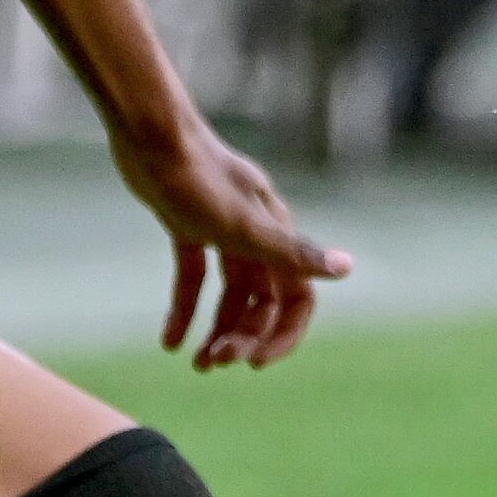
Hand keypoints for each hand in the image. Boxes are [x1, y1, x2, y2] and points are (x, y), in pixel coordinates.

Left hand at [114, 115, 351, 369]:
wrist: (149, 133)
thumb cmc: (197, 178)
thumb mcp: (245, 225)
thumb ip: (293, 251)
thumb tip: (346, 268)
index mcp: (276, 234)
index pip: (297, 297)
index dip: (282, 334)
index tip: (255, 363)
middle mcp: (256, 234)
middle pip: (260, 301)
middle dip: (242, 336)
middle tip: (213, 363)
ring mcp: (222, 228)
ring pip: (230, 293)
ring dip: (217, 329)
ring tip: (197, 363)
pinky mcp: (188, 223)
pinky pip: (194, 275)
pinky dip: (184, 308)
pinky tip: (168, 343)